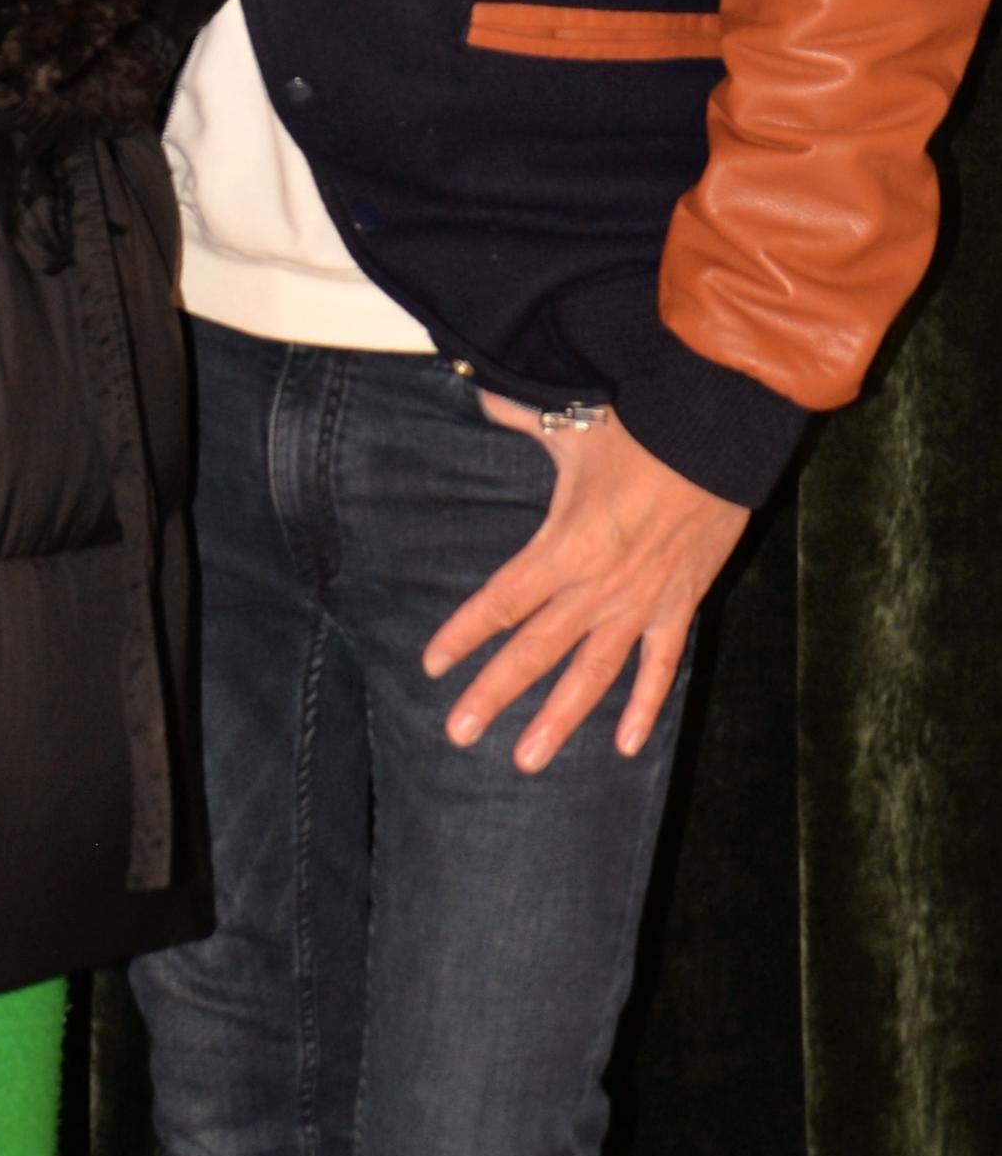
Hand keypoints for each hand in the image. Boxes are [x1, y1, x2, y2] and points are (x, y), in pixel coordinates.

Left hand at [422, 398, 748, 772]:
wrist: (721, 436)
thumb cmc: (644, 427)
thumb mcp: (574, 425)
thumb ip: (518, 415)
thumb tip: (479, 394)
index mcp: (566, 545)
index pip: (501, 601)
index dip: (464, 634)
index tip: (433, 664)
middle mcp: (600, 586)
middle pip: (536, 651)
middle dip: (494, 695)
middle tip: (459, 734)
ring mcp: (643, 602)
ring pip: (593, 675)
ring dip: (559, 719)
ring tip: (528, 760)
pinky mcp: (681, 603)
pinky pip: (660, 666)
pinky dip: (643, 705)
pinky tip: (626, 745)